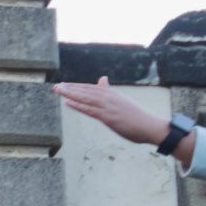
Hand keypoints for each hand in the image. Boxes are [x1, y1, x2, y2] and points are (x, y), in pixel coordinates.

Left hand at [53, 81, 178, 151]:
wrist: (150, 126)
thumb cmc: (137, 117)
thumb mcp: (122, 101)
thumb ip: (110, 91)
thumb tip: (102, 79)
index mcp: (112, 95)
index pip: (91, 88)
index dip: (77, 86)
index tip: (65, 85)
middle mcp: (109, 98)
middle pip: (86, 91)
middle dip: (70, 88)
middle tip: (56, 86)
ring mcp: (108, 107)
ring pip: (86, 98)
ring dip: (71, 93)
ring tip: (58, 90)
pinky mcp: (108, 117)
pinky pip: (90, 110)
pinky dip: (78, 105)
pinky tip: (67, 102)